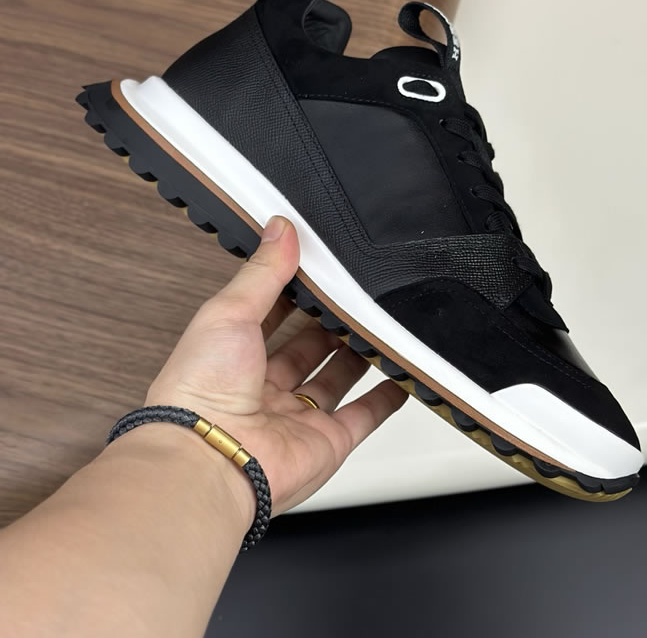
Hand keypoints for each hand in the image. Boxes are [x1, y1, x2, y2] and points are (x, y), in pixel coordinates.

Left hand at [145, 216, 407, 524]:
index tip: (318, 271)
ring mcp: (298, 417)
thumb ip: (262, 272)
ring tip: (379, 325)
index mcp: (234, 356)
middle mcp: (265, 389)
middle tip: (354, 296)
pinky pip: (365, 416)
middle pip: (308, 349)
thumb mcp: (228, 311)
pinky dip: (386, 397)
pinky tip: (401, 375)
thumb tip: (280, 230)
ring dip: (358, 354)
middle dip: (330, 323)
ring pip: (337, 378)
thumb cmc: (200, 393)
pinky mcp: (327, 442)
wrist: (211, 461)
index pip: (271, 317)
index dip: (294, 294)